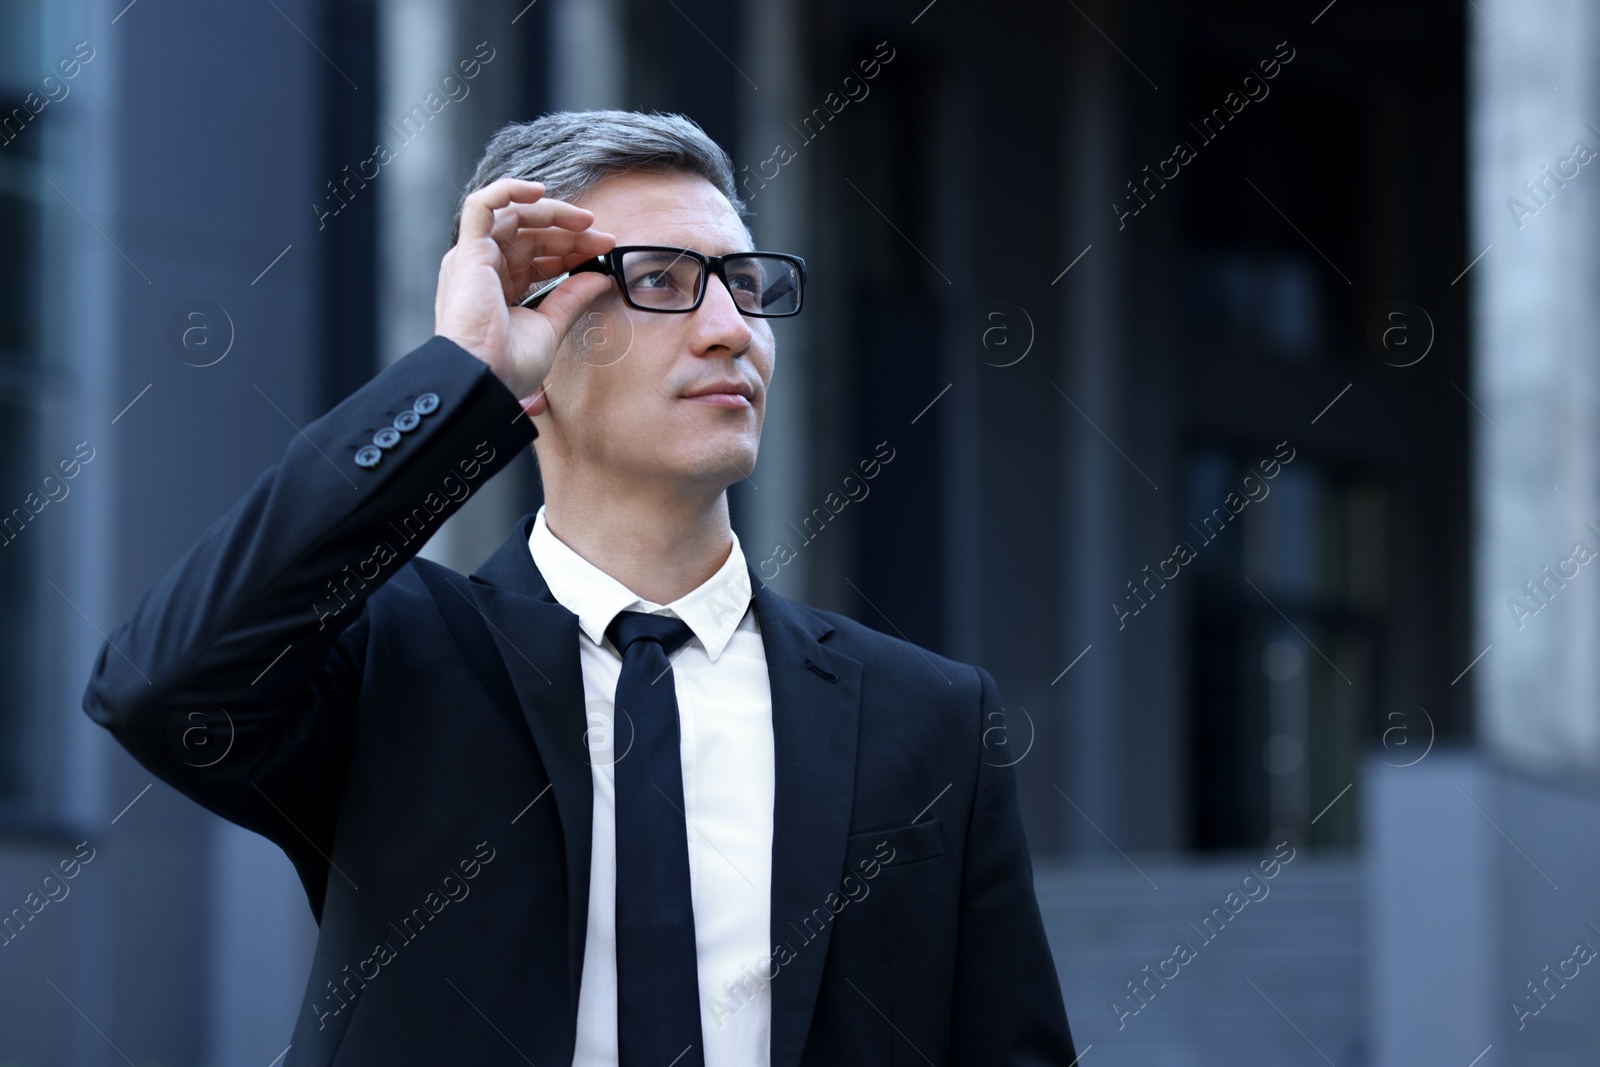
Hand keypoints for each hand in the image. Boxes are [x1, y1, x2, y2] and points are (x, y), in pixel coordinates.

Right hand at [434, 178, 615, 409]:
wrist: (483, 377)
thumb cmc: (507, 364)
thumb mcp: (549, 327)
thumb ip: (572, 299)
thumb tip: (600, 278)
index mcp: (500, 288)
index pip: (538, 256)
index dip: (571, 250)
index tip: (602, 252)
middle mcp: (484, 269)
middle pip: (530, 235)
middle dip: (570, 233)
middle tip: (603, 238)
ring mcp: (474, 258)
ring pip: (514, 217)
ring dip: (552, 214)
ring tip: (586, 221)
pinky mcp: (468, 251)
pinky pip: (481, 206)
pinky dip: (508, 191)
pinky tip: (539, 192)